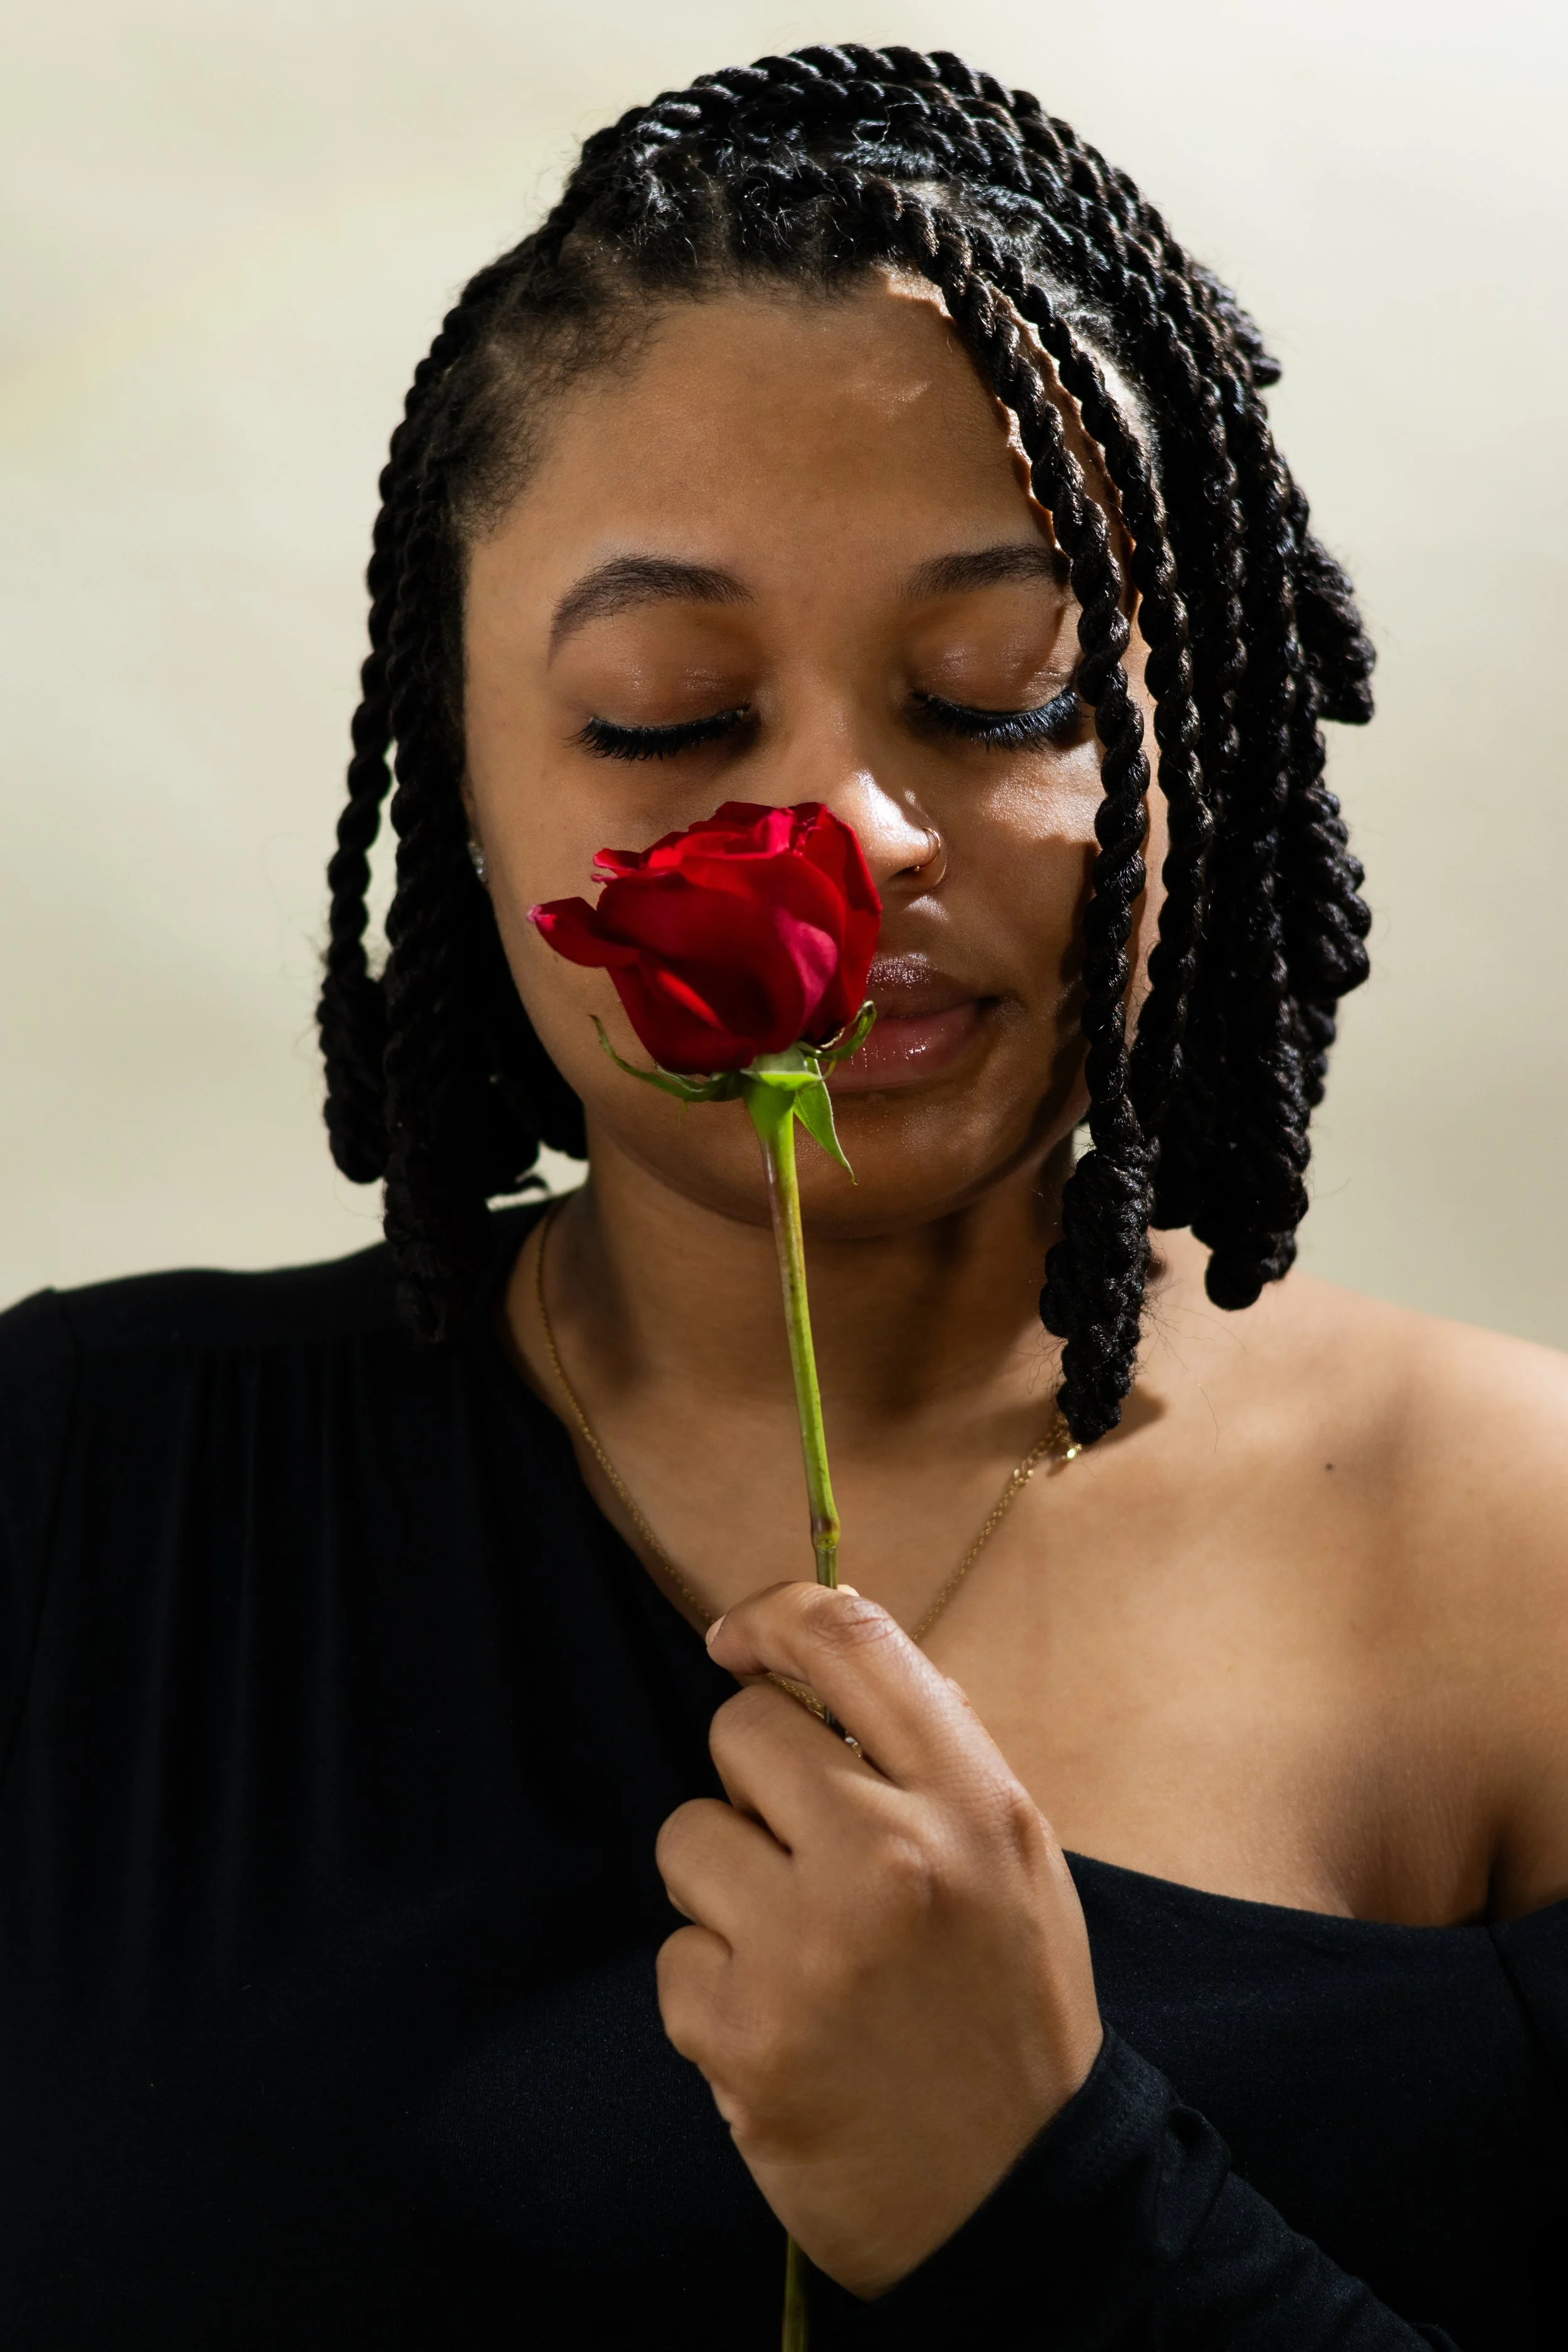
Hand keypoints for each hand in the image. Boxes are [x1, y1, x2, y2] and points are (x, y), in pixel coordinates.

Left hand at [654, 1582, 1102, 2297]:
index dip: (774, 1617)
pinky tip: (780, 2027)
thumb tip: (831, 1660)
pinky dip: (712, 1989)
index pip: (850, 1637)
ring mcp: (809, 1948)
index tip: (736, 1640)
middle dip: (755, 1782)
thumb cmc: (1011, 2014)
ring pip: (687, 1835)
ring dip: (725, 1887)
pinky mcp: (742, 2034)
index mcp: (971, 1803)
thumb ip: (936, 1754)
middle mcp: (890, 1858)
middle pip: (740, 1730)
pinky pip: (674, 1951)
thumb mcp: (1018, 1863)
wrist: (1018, 2203)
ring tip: (795, 1952)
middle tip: (802, 1854)